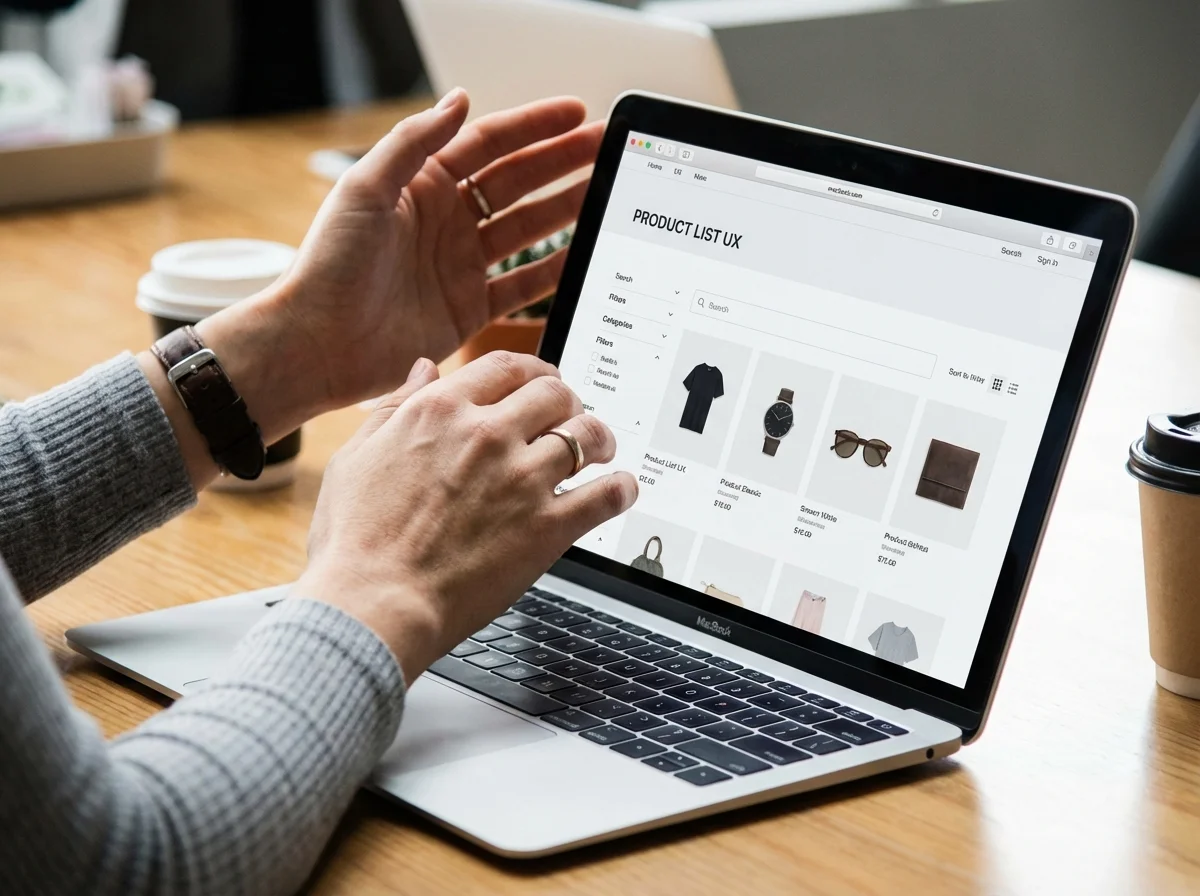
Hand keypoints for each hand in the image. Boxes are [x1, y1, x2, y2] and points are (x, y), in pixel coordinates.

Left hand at [275, 88, 600, 410]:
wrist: (318, 343)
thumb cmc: (329, 264)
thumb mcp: (365, 189)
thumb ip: (414, 142)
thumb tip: (459, 99)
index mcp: (422, 186)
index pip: (489, 145)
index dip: (534, 127)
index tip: (575, 114)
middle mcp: (446, 222)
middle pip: (518, 183)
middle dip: (564, 163)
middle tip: (605, 147)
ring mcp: (461, 266)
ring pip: (527, 230)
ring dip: (567, 211)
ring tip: (605, 194)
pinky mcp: (468, 309)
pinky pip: (522, 286)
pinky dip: (553, 272)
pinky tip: (583, 256)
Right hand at [294, 352, 637, 682]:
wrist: (372, 603)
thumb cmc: (355, 540)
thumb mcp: (358, 456)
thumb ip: (398, 406)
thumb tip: (425, 368)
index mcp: (441, 410)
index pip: (507, 366)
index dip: (534, 372)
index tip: (542, 384)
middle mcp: (487, 434)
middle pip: (555, 393)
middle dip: (570, 402)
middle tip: (573, 418)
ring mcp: (521, 479)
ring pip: (587, 434)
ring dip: (601, 439)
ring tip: (603, 451)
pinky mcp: (547, 527)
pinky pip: (606, 495)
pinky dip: (622, 489)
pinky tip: (621, 490)